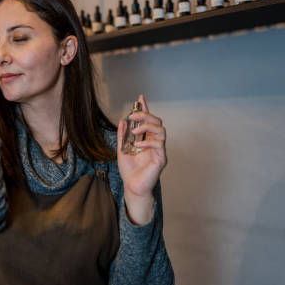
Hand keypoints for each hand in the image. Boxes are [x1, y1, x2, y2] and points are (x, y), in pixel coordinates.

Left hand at [117, 94, 167, 222]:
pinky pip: (159, 145)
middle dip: (146, 114)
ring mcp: (160, 150)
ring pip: (161, 130)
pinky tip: (138, 145)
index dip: (145, 108)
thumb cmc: (129, 171)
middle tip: (133, 115)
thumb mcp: (122, 150)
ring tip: (135, 131)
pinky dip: (147, 142)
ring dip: (147, 126)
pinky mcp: (162, 159)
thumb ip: (123, 136)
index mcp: (146, 139)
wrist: (132, 187)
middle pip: (158, 122)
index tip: (140, 97)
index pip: (147, 120)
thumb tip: (122, 120)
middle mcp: (155, 143)